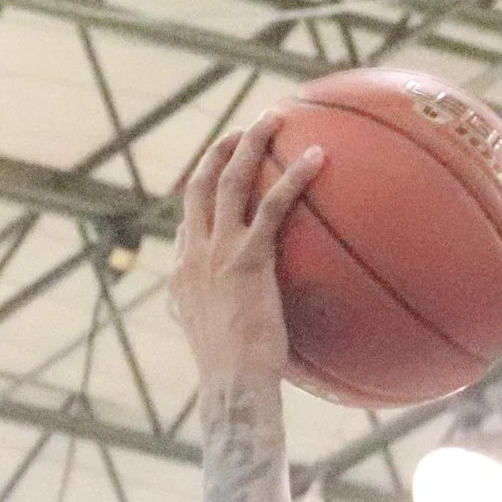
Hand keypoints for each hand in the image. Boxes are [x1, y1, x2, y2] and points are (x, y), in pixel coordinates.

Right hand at [172, 115, 321, 394]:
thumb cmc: (238, 380)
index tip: (217, 178)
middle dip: (219, 151)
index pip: (188, 222)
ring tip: (274, 118)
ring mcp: (219, 250)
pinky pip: (272, 205)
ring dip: (250, 143)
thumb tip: (261, 340)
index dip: (201, 196)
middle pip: (200, 184)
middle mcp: (195, 252)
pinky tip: (316, 158)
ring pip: (230, 179)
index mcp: (185, 272)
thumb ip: (238, 331)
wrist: (234, 384)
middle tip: (243, 130)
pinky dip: (294, 177)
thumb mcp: (228, 349)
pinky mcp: (248, 257)